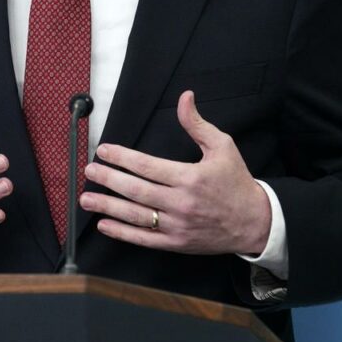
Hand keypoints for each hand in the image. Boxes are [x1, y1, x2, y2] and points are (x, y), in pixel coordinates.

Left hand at [81, 91, 271, 255]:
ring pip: (136, 216)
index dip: (122, 157)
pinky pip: (144, 239)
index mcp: (190, 178)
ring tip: (86, 199)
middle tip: (89, 172)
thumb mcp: (222, 146)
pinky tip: (105, 225)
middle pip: (136, 190)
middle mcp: (181, 203)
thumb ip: (197, 124)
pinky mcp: (176, 244)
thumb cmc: (237, 182)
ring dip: (108, 207)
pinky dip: (122, 233)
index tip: (103, 151)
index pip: (147, 166)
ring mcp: (177, 226)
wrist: (254, 222)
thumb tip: (185, 98)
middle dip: (109, 180)